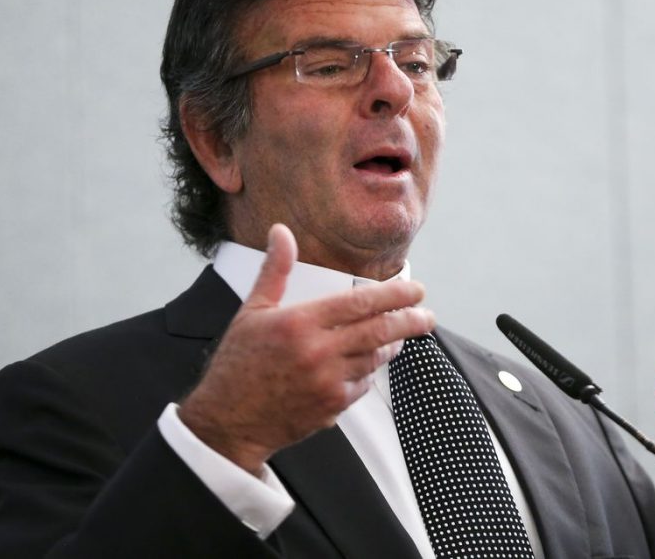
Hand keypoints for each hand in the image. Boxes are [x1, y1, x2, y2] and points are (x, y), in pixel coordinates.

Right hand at [180, 224, 435, 475]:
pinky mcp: (332, 407)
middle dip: (410, 321)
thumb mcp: (252, 312)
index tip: (416, 290)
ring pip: (375, 359)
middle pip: (380, 332)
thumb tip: (281, 231)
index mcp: (299, 323)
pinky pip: (363, 385)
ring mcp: (327, 382)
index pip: (360, 303)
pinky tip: (368, 364)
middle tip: (427, 315)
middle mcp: (318, 352)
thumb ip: (275, 271)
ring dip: (392, 346)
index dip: (395, 295)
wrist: (227, 422)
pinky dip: (369, 372)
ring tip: (400, 336)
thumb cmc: (238, 364)